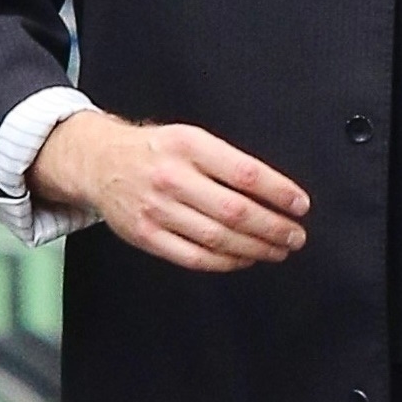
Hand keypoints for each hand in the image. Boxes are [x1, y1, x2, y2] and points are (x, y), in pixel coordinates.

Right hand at [32, 112, 308, 272]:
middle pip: (235, 211)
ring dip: (257, 248)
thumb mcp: (192, 138)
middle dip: (274, 228)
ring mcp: (156, 209)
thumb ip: (229, 162)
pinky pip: (195, 257)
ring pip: (218, 238)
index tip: (300, 205)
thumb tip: (277, 193)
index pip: (246, 173)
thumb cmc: (157, 151)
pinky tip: (246, 258)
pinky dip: (227, 262)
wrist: (100, 162)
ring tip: (278, 249)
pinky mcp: (146, 235)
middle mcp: (172, 177)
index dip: (279, 193)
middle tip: (296, 235)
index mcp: (189, 146)